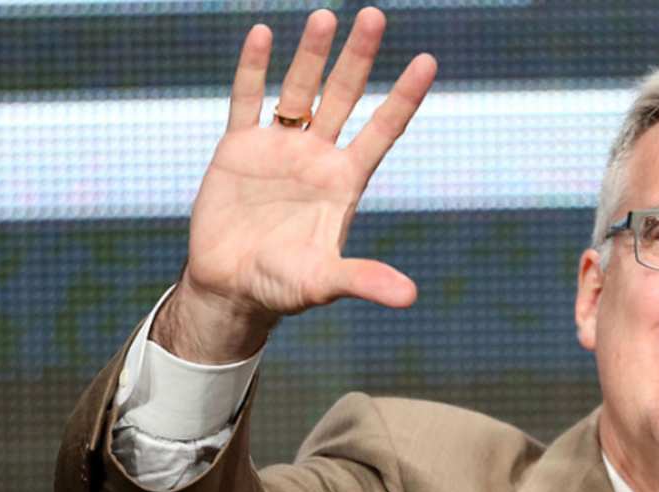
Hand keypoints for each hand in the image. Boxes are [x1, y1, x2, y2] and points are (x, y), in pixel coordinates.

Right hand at [154, 8, 436, 361]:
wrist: (231, 288)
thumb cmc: (283, 288)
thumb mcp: (324, 282)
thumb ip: (363, 280)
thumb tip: (410, 297)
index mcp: (344, 182)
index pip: (382, 130)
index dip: (404, 97)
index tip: (427, 60)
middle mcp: (317, 157)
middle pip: (344, 97)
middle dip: (358, 58)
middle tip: (375, 16)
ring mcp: (279, 148)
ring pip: (298, 90)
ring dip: (310, 54)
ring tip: (325, 16)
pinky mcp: (238, 148)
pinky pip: (247, 99)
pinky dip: (254, 68)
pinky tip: (263, 34)